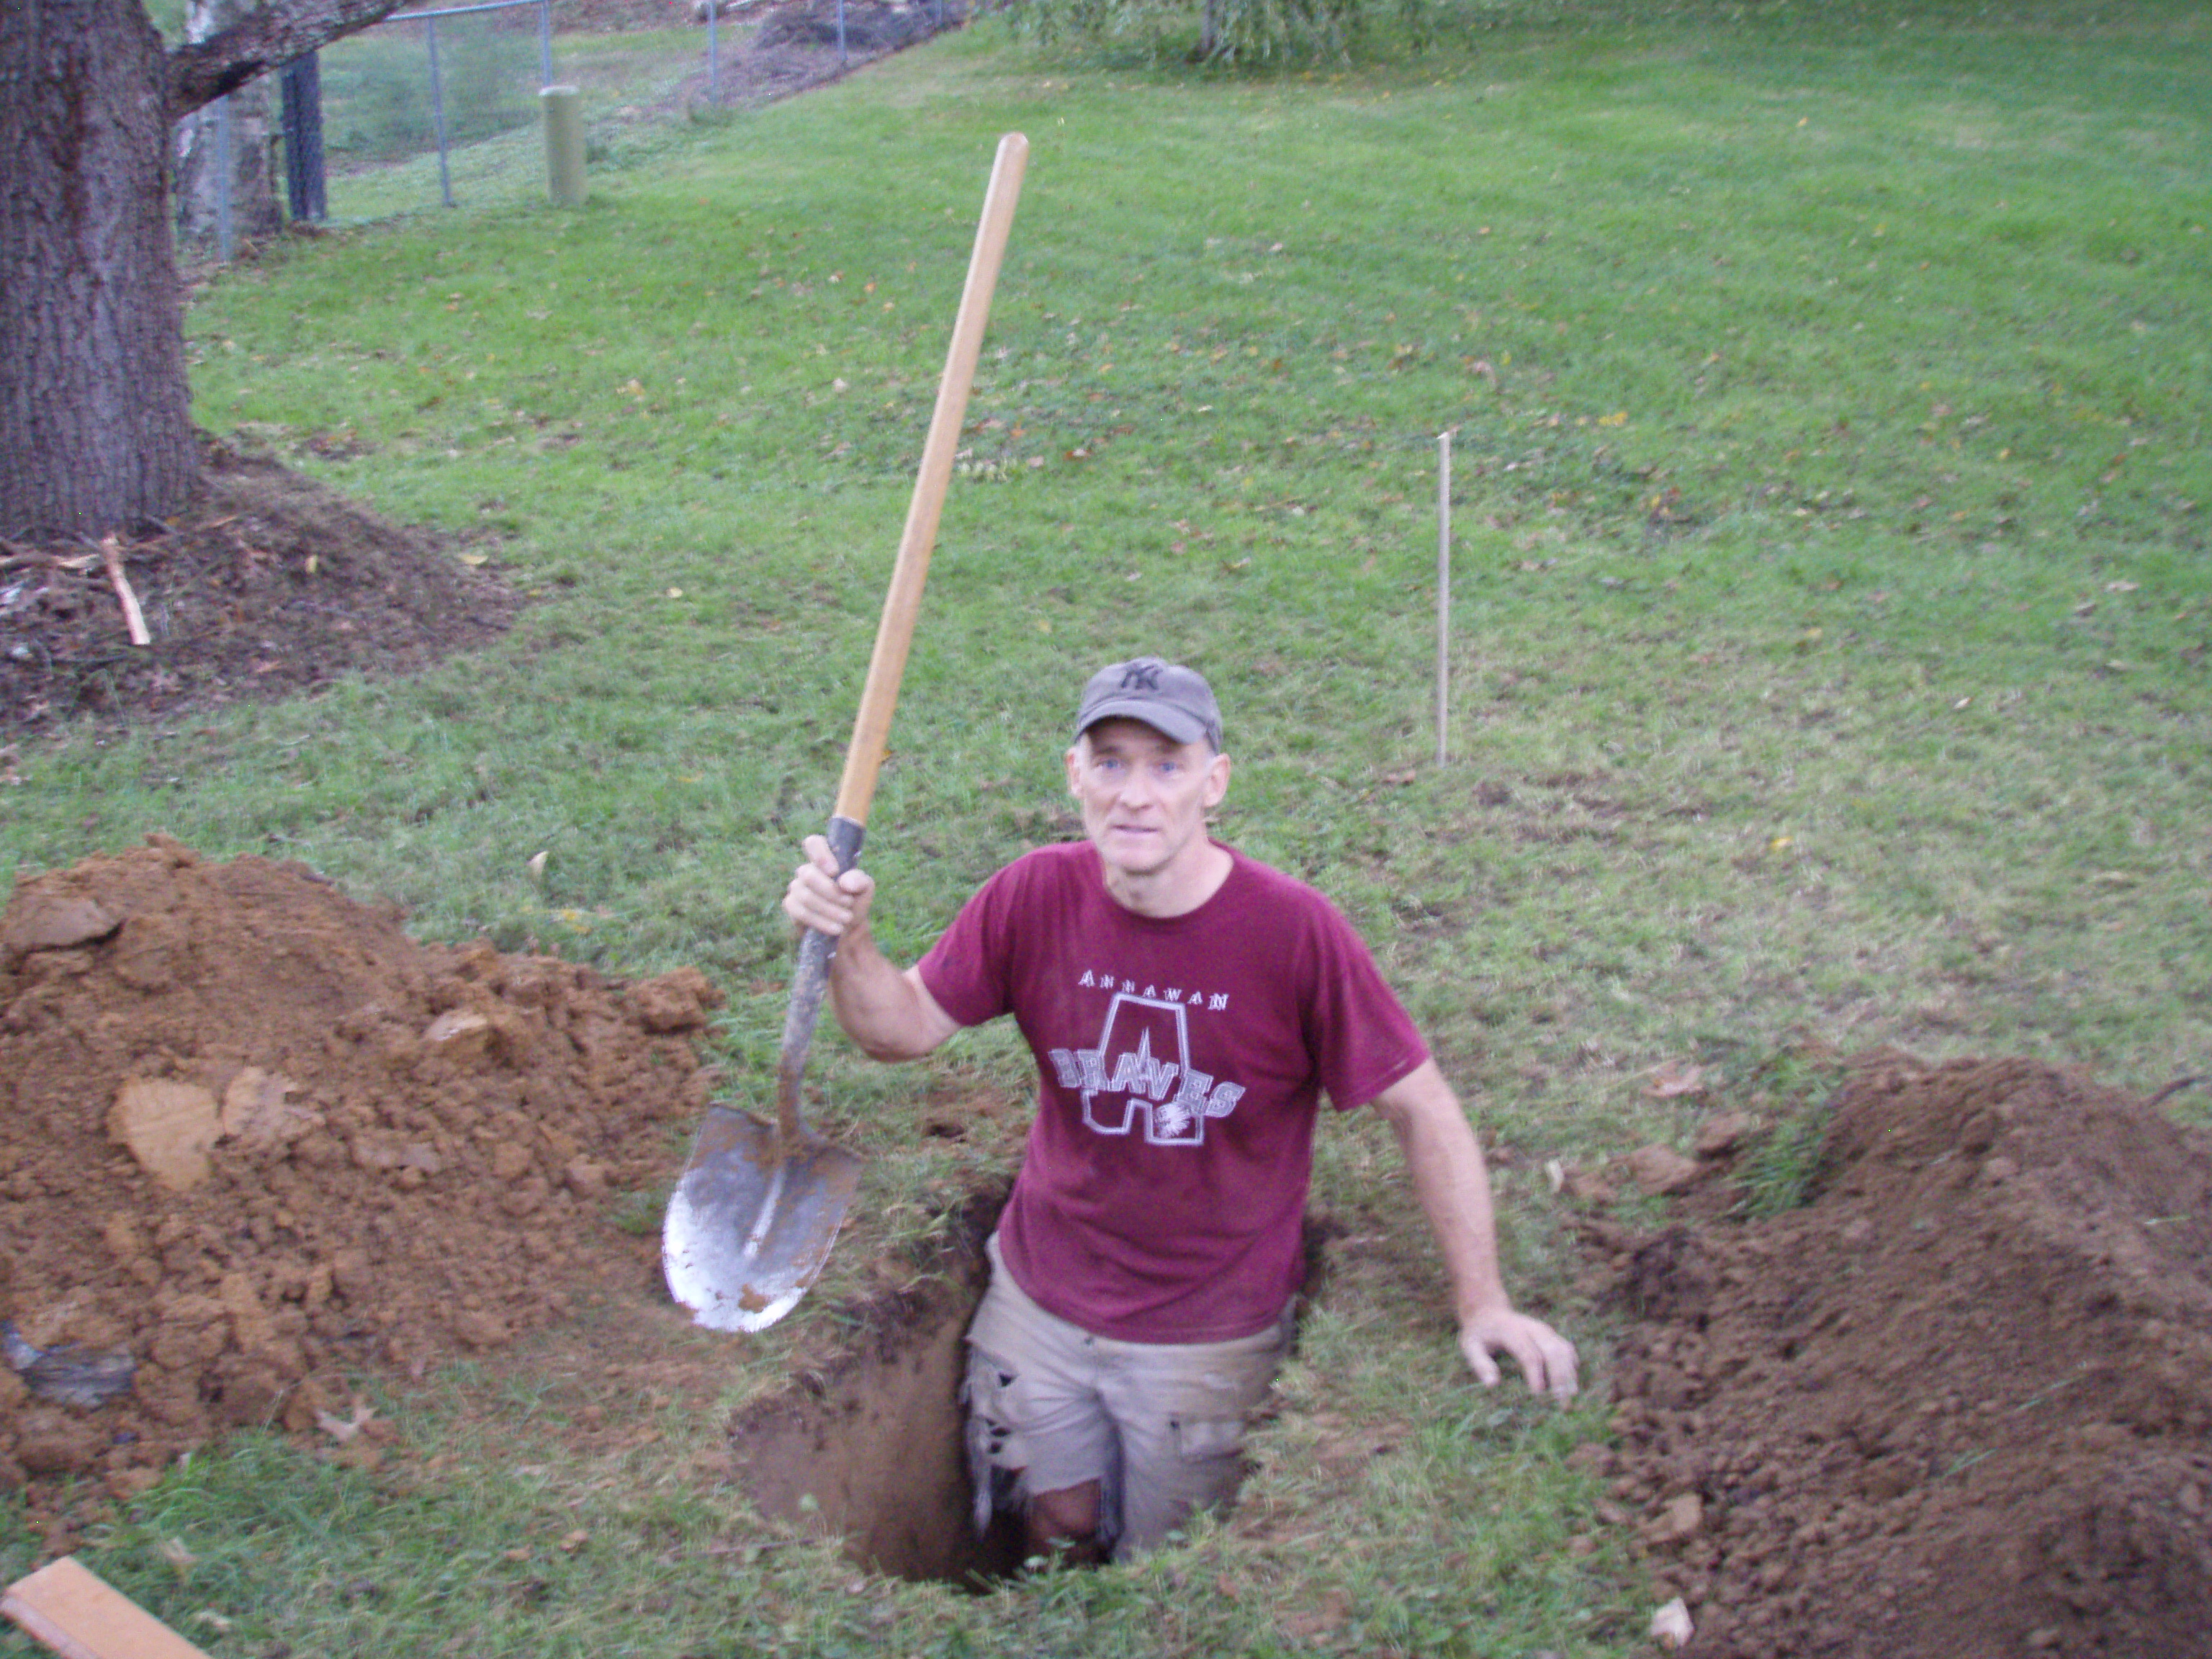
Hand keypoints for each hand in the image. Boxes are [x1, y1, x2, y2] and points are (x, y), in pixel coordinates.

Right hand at [781, 834, 875, 937]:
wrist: (848, 929)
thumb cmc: (854, 902)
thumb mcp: (865, 890)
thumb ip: (860, 880)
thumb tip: (844, 882)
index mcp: (825, 860)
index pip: (813, 843)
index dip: (820, 854)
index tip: (834, 871)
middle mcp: (807, 871)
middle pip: (808, 874)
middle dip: (831, 892)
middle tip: (849, 903)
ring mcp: (796, 888)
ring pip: (806, 896)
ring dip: (829, 910)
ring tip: (847, 918)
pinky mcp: (792, 906)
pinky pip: (800, 912)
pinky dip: (821, 921)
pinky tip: (835, 928)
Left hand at [1459, 1306, 1578, 1403]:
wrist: (1489, 1312)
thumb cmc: (1479, 1333)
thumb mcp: (1470, 1346)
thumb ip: (1480, 1364)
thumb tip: (1493, 1385)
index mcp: (1511, 1331)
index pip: (1529, 1354)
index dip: (1535, 1375)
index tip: (1538, 1395)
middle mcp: (1532, 1328)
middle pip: (1553, 1351)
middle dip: (1560, 1377)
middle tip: (1562, 1403)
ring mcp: (1544, 1331)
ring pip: (1564, 1349)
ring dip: (1569, 1374)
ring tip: (1570, 1398)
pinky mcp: (1551, 1335)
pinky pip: (1567, 1349)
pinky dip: (1572, 1367)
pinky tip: (1571, 1385)